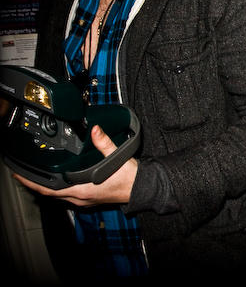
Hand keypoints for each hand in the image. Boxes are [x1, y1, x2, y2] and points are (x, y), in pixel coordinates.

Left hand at [14, 125, 137, 206]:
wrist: (141, 188)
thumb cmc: (130, 177)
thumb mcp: (116, 158)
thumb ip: (104, 143)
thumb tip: (95, 130)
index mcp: (82, 190)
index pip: (49, 189)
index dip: (32, 183)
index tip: (19, 176)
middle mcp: (80, 198)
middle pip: (50, 193)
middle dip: (36, 184)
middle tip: (23, 174)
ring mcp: (84, 200)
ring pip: (59, 196)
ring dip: (47, 187)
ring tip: (38, 177)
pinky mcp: (89, 198)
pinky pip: (68, 196)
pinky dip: (59, 189)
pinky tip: (59, 181)